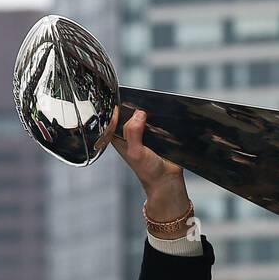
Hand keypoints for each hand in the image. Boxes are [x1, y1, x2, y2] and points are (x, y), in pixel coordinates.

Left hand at [111, 109, 190, 232]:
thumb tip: (139, 113)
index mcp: (118, 138)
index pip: (111, 119)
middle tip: (138, 103)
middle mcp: (129, 133)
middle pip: (127, 113)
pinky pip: (157, 118)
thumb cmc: (148, 170)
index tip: (121, 100)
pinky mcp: (157, 131)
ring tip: (150, 106)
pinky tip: (161, 112)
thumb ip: (133, 133)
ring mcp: (143, 132)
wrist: (167, 179)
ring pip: (142, 114)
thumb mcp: (135, 152)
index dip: (114, 109)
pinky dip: (159, 115)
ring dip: (147, 109)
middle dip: (132, 107)